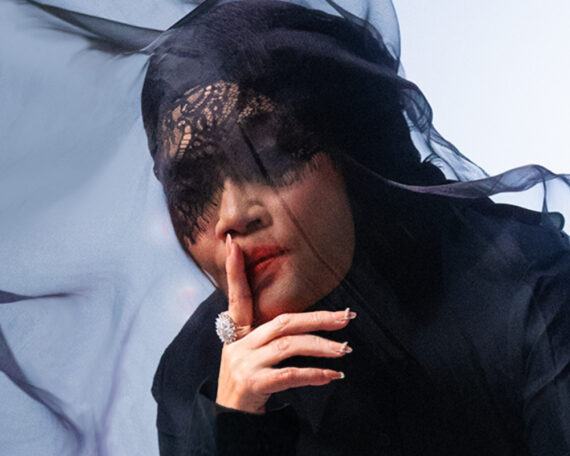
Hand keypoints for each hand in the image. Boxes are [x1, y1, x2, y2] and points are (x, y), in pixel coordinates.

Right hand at [215, 234, 354, 413]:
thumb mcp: (247, 352)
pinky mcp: (253, 383)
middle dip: (318, 317)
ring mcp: (244, 362)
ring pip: (290, 345)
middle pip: (283, 321)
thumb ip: (264, 333)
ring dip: (322, 346)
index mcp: (237, 331)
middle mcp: (239, 343)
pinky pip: (290, 374)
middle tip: (347, 317)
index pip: (237, 295)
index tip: (234, 244)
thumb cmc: (245, 380)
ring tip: (346, 349)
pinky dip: (314, 374)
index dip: (235, 270)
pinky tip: (333, 375)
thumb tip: (301, 320)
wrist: (229, 418)